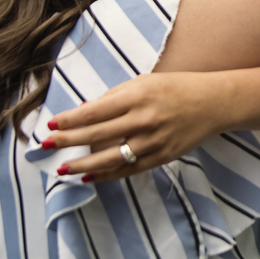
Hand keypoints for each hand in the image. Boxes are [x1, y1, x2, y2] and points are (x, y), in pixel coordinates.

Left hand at [44, 72, 226, 181]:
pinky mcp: (160, 157)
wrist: (213, 104)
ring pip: (110, 158)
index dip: (71, 120)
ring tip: (62, 168)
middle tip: (46, 145)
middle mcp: (143, 120)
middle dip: (68, 141)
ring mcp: (152, 142)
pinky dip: (106, 175)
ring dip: (82, 164)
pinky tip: (88, 176)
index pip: (95, 111)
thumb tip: (85, 112)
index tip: (52, 124)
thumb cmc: (176, 88)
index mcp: (137, 96)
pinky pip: (128, 170)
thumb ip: (116, 96)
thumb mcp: (145, 82)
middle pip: (97, 134)